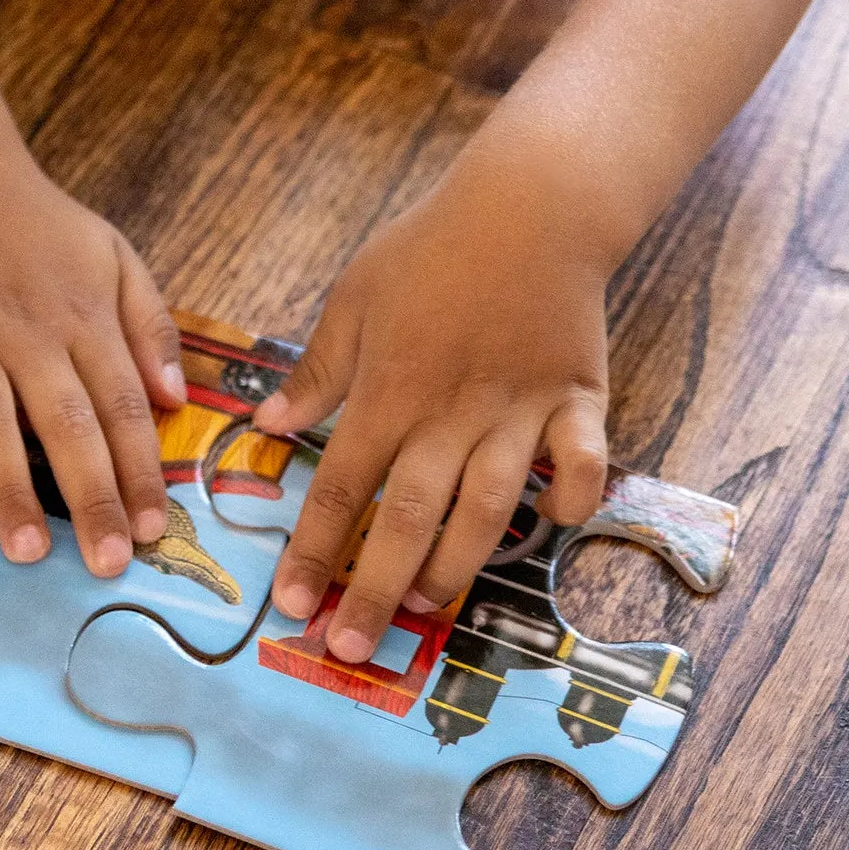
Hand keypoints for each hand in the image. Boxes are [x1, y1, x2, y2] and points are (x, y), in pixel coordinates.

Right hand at [0, 161, 184, 577]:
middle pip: (68, 422)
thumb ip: (149, 323)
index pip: (122, 404)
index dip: (141, 468)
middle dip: (92, 496)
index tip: (155, 528)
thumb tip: (176, 398)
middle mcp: (29, 332)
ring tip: (26, 552)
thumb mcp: (113, 253)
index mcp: (84, 315)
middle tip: (108, 563)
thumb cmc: (37, 222)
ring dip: (8, 488)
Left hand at [254, 174, 609, 661]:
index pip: (340, 485)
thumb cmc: (432, 247)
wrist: (530, 203)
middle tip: (351, 646)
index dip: (313, 549)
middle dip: (376, 589)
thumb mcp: (356, 296)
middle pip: (408, 517)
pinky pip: (580, 466)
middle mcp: (451, 413)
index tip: (290, 604)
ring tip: (429, 608)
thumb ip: (317, 369)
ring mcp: (519, 411)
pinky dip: (569, 501)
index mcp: (390, 388)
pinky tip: (551, 526)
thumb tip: (268, 425)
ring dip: (456, 566)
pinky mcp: (575, 400)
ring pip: (485, 509)